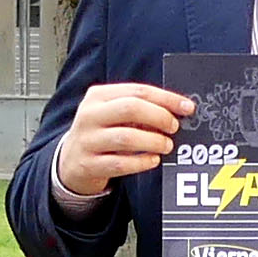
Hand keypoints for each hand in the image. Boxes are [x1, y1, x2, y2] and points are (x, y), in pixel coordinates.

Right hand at [54, 82, 195, 202]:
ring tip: (166, 145)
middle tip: (174, 127)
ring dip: (153, 141)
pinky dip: (141, 162)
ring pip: (126, 137)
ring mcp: (87, 140)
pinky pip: (120, 163)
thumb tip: (176, 110)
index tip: (187, 107)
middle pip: (130, 109)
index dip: (166, 98)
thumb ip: (138, 108)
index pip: (137, 91)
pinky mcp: (88, 165)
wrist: (70, 161)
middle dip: (159, 117)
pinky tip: (153, 160)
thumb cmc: (100, 133)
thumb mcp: (111, 114)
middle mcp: (89, 115)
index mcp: (98, 96)